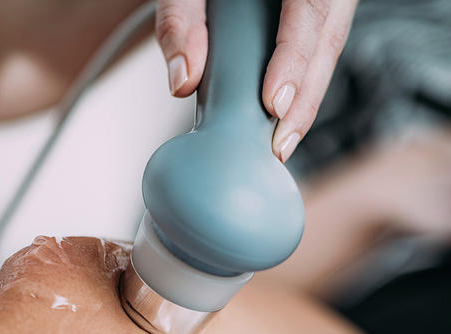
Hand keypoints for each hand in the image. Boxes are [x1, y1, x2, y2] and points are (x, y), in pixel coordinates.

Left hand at [155, 0, 357, 160]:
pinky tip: (282, 123)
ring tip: (279, 146)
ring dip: (306, 101)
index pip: (310, 7)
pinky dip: (301, 87)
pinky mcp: (319, 13)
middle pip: (328, 39)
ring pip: (329, 48)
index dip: (295, 57)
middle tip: (277, 146)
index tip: (273, 103)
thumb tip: (182, 82)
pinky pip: (319, 49)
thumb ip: (179, 20)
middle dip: (304, 99)